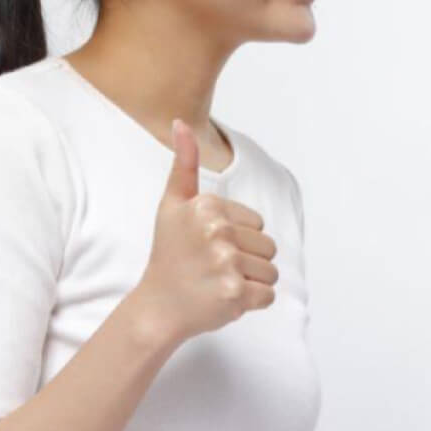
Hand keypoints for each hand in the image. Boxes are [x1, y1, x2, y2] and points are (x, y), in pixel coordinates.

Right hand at [134, 120, 278, 345]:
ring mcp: (226, 264)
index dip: (239, 239)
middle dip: (248, 261)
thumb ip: (183, 164)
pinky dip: (253, 302)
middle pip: (269, 248)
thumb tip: (181, 123)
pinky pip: (269, 295)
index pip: (258, 224)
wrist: (158, 306)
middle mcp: (217, 231)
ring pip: (271, 272)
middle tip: (215, 267)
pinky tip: (226, 298)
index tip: (208, 246)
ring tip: (220, 282)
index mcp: (207, 207)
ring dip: (252, 282)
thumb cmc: (170, 255)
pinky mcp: (235, 293)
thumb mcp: (172, 205)